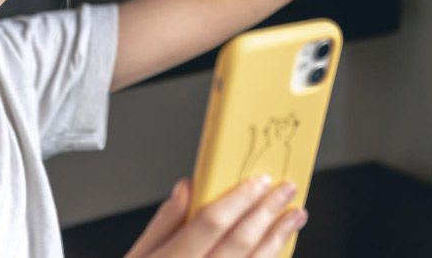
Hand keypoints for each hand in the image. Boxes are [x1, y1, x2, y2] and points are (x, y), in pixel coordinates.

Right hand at [124, 176, 307, 257]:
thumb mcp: (137, 257)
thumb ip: (163, 223)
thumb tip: (186, 189)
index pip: (210, 223)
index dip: (237, 199)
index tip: (258, 181)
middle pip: (239, 241)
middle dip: (266, 212)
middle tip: (285, 190)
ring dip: (277, 239)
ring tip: (294, 217)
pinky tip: (279, 249)